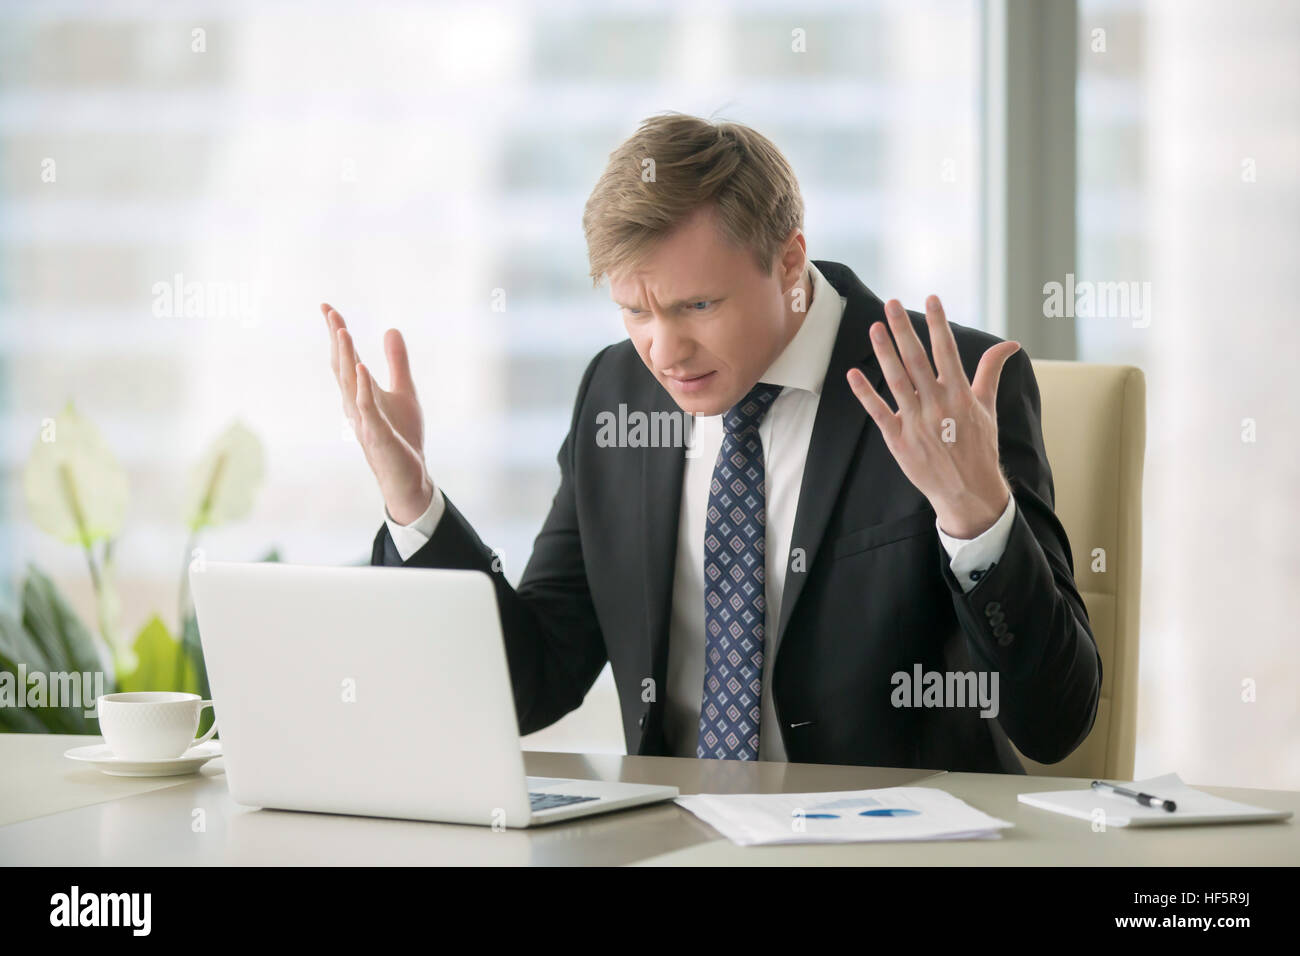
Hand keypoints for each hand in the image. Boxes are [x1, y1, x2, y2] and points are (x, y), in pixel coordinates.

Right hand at [322, 303, 432, 524]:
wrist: (408, 475)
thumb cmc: (402, 436)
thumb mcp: (404, 391)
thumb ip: (397, 362)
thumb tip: (391, 329)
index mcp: (361, 392)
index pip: (346, 357)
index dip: (337, 332)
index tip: (328, 307)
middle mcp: (356, 403)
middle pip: (342, 365)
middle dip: (336, 338)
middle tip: (329, 310)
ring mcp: (364, 419)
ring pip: (350, 384)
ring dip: (345, 357)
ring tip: (342, 330)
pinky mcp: (377, 434)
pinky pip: (367, 408)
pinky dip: (362, 388)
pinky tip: (360, 368)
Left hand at [846, 296, 1019, 538]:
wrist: (968, 491)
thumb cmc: (979, 446)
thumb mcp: (987, 407)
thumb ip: (991, 372)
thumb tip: (1010, 345)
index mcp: (961, 395)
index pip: (948, 351)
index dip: (938, 323)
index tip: (931, 298)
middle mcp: (938, 405)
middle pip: (918, 360)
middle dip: (904, 330)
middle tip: (891, 303)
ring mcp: (917, 423)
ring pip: (897, 381)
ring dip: (885, 353)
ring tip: (874, 328)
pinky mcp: (899, 441)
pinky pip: (880, 413)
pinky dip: (866, 394)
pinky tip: (854, 374)